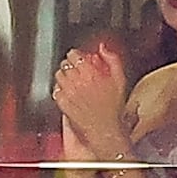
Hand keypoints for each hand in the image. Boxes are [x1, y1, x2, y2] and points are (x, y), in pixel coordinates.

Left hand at [53, 44, 129, 161]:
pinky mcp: (63, 103)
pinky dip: (61, 89)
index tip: (79, 57)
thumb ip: (113, 60)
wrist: (105, 130)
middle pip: (65, 64)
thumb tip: (103, 48)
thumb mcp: (120, 80)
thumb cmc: (114, 108)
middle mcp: (77, 82)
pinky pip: (56, 90)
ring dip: (64, 76)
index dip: (76, 55)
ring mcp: (68, 93)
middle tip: (76, 69)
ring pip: (58, 76)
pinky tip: (68, 92)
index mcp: (91, 74)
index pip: (75, 55)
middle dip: (70, 65)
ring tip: (72, 80)